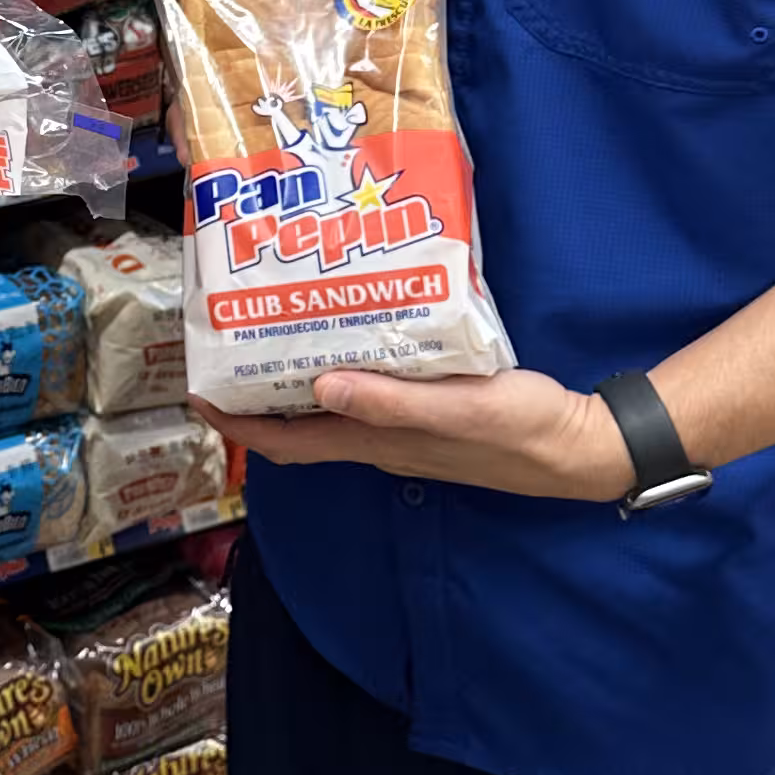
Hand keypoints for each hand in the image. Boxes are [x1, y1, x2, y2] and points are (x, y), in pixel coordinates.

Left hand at [198, 366, 636, 503]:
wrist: (578, 445)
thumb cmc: (518, 430)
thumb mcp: (456, 411)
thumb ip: (390, 402)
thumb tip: (319, 387)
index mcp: (375, 441)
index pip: (286, 442)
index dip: (236, 425)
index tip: (196, 393)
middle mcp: (379, 438)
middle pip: (299, 423)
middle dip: (256, 394)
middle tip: (227, 344)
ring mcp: (405, 427)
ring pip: (332, 406)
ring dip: (296, 378)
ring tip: (274, 329)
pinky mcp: (430, 409)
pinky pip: (369, 389)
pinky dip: (345, 366)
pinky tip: (352, 331)